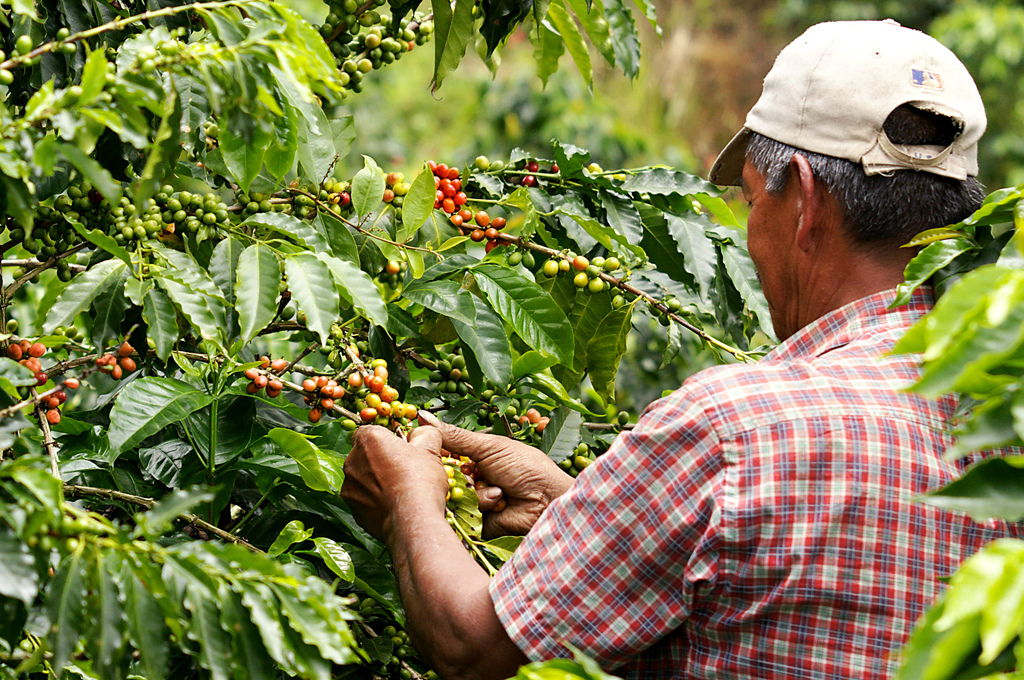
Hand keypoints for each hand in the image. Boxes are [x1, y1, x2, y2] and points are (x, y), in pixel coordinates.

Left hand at [340, 425, 448, 541]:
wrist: (412, 521)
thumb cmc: (420, 482)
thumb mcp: (430, 449)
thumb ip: (425, 433)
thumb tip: (421, 432)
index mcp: (368, 440)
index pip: (370, 430)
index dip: (386, 438)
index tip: (401, 448)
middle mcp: (352, 461)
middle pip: (365, 454)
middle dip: (380, 459)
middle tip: (404, 469)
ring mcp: (350, 487)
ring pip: (362, 478)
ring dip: (375, 481)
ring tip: (400, 490)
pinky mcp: (353, 509)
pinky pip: (363, 499)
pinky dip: (374, 501)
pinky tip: (393, 504)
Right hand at [416, 411, 573, 538]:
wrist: (547, 501)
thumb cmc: (526, 468)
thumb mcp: (490, 446)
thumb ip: (456, 437)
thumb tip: (424, 417)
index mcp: (474, 456)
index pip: (444, 453)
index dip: (435, 451)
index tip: (423, 446)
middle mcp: (472, 478)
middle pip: (444, 476)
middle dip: (458, 474)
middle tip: (474, 472)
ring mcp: (474, 500)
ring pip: (454, 496)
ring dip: (477, 491)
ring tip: (499, 489)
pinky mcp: (477, 522)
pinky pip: (464, 514)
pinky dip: (483, 506)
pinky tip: (500, 502)